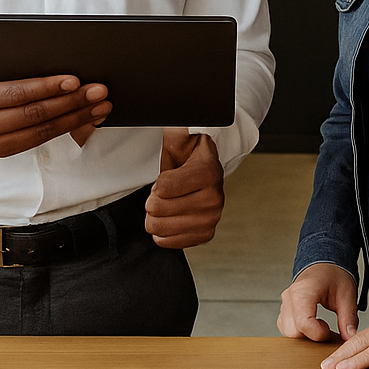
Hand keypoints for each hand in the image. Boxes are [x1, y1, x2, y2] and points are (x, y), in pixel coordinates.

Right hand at [0, 55, 109, 156]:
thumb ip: (7, 61)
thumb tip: (52, 58)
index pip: (15, 93)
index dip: (46, 87)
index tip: (75, 79)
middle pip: (33, 115)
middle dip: (70, 103)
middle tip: (99, 91)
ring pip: (40, 132)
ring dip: (75, 119)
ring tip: (100, 106)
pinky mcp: (0, 152)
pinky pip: (38, 141)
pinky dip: (65, 129)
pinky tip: (85, 118)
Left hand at [145, 129, 223, 247]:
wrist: (205, 169)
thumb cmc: (187, 154)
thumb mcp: (179, 137)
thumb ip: (175, 132)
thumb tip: (173, 126)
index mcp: (209, 172)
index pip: (162, 188)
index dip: (156, 183)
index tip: (167, 176)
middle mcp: (215, 197)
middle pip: (157, 209)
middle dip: (153, 200)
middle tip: (165, 192)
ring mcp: (212, 218)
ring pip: (160, 228)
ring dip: (157, 216)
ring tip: (169, 203)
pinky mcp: (206, 234)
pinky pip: (170, 242)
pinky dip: (164, 232)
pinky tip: (172, 218)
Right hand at [277, 262, 358, 341]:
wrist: (324, 266)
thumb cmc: (333, 275)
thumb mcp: (347, 294)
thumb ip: (348, 317)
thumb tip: (350, 337)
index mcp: (304, 291)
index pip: (303, 323)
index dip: (319, 333)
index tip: (330, 331)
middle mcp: (290, 297)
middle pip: (294, 331)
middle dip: (312, 336)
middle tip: (328, 329)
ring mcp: (285, 304)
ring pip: (288, 332)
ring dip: (305, 336)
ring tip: (321, 326)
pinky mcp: (284, 310)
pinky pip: (286, 328)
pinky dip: (300, 332)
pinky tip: (313, 325)